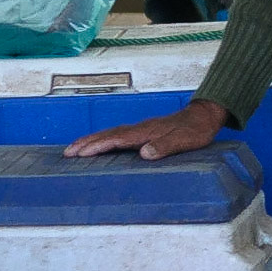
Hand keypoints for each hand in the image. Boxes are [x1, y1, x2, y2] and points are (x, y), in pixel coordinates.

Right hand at [64, 99, 229, 160]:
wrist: (204, 116)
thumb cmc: (196, 130)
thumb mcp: (185, 140)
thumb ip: (165, 145)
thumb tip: (145, 153)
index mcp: (146, 132)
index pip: (117, 139)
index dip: (99, 146)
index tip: (81, 153)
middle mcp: (140, 129)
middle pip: (108, 134)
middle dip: (87, 143)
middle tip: (67, 152)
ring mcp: (141, 129)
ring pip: (111, 133)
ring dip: (92, 140)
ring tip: (75, 149)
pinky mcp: (144, 131)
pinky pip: (118, 135)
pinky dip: (104, 139)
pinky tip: (100, 145)